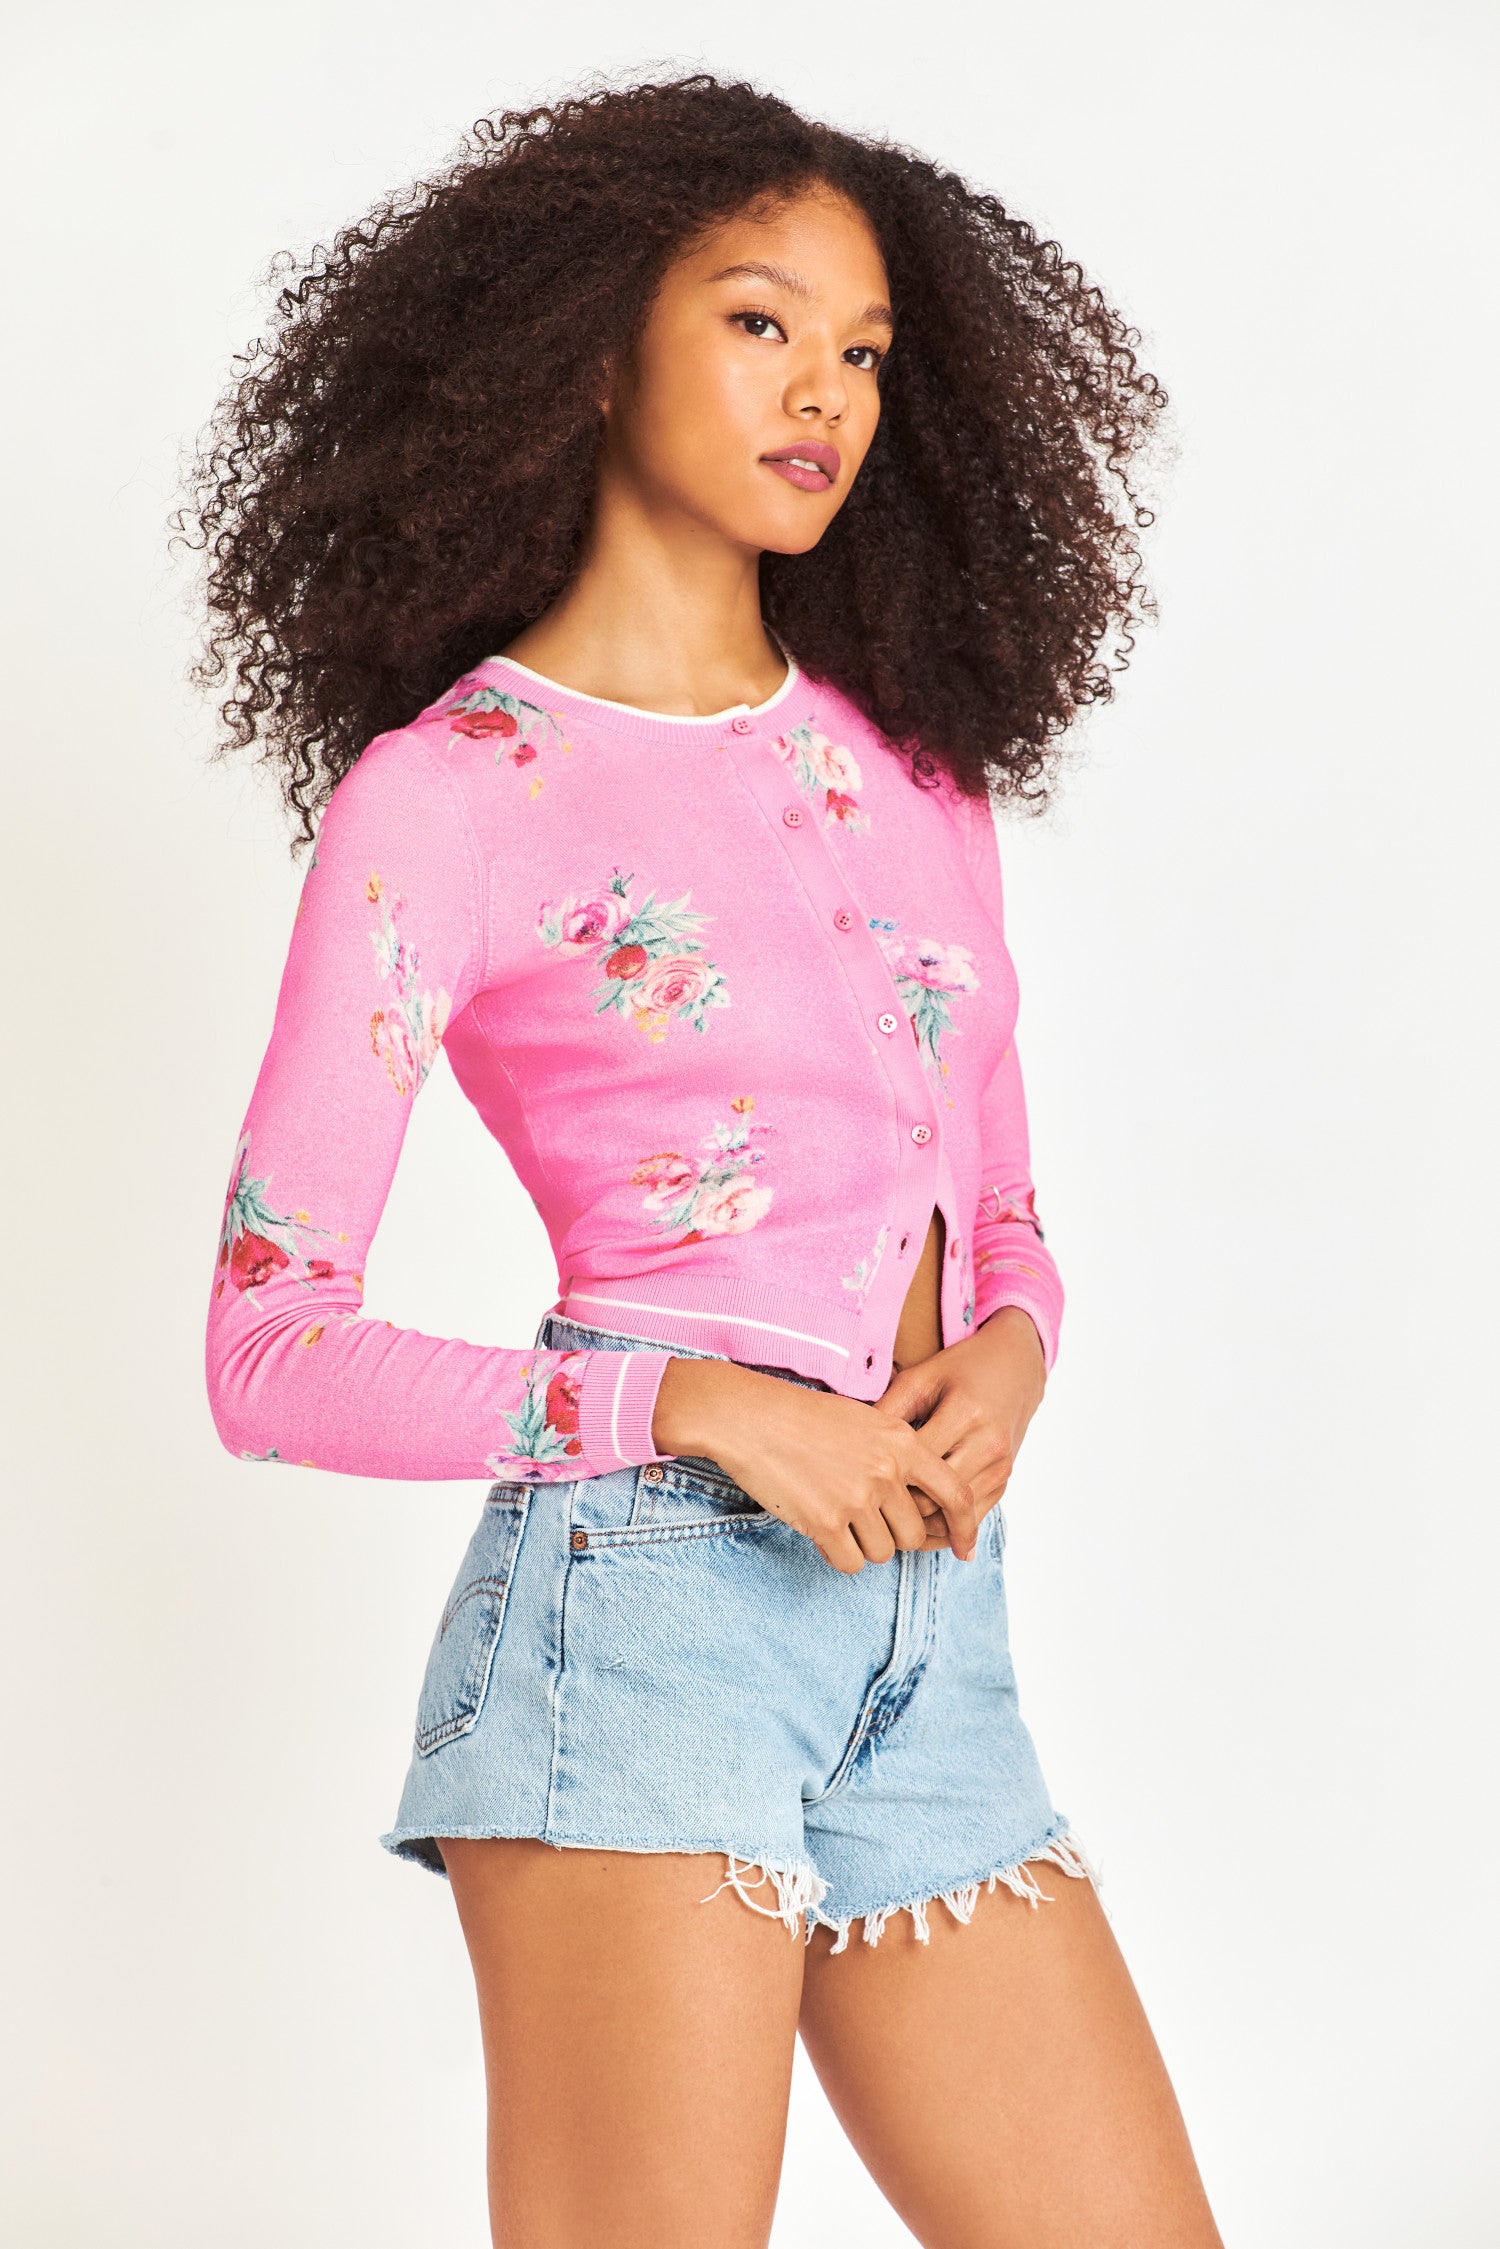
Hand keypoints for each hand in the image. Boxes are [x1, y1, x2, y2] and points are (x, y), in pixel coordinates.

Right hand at [651, 1359, 978, 1573]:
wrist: (749, 1418)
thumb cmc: (803, 1417)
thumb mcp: (865, 1419)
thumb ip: (899, 1453)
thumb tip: (923, 1500)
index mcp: (902, 1441)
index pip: (954, 1494)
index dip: (964, 1527)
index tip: (963, 1549)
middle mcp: (886, 1471)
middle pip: (912, 1534)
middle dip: (891, 1534)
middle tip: (863, 1517)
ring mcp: (856, 1498)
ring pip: (881, 1552)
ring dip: (862, 1544)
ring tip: (835, 1513)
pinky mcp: (824, 1522)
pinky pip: (849, 1562)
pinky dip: (837, 1554)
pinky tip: (820, 1529)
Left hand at [875, 1307, 1046, 1544]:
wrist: (1015, 1366)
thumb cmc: (960, 1370)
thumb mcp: (920, 1379)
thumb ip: (888, 1412)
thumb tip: (852, 1449)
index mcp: (964, 1413)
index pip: (914, 1465)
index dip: (881, 1481)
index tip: (856, 1486)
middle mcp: (988, 1443)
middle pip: (933, 1499)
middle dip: (897, 1512)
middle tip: (865, 1516)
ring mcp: (1000, 1466)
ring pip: (952, 1517)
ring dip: (920, 1527)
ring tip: (887, 1525)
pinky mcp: (1005, 1480)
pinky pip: (971, 1518)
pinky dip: (944, 1528)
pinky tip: (917, 1526)